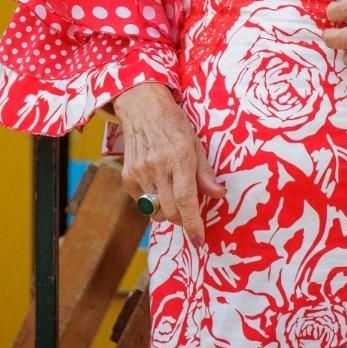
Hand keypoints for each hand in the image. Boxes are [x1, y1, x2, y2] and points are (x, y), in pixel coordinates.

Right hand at [110, 83, 225, 244]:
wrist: (141, 106)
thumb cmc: (174, 123)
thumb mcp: (196, 143)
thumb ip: (205, 172)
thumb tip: (219, 195)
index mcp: (180, 157)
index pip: (186, 200)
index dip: (193, 224)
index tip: (199, 241)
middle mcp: (158, 167)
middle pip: (170, 212)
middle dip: (182, 220)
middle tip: (189, 214)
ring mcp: (140, 172)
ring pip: (155, 210)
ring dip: (167, 210)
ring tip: (173, 194)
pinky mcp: (127, 176)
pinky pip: (142, 202)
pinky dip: (152, 201)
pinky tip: (158, 185)